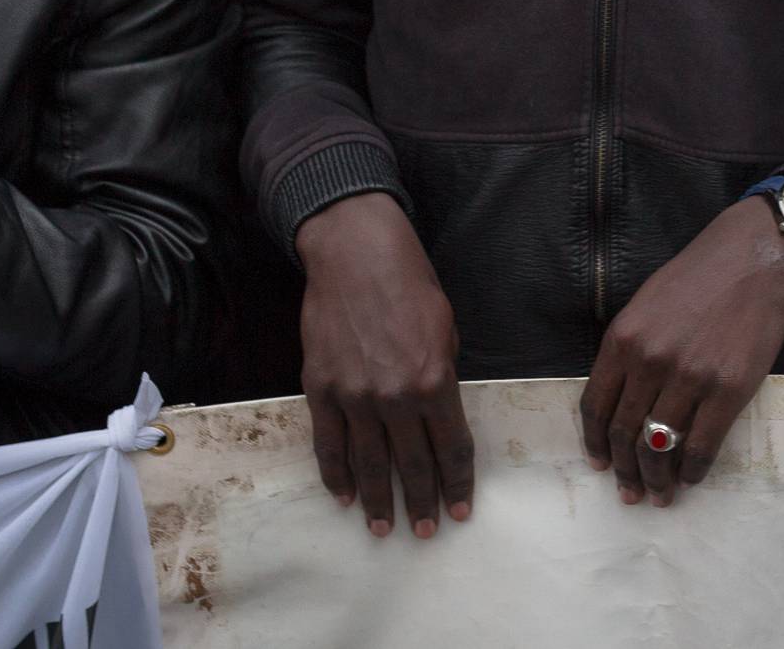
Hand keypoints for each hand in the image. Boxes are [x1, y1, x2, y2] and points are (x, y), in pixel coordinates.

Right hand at [294, 191, 472, 539]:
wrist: (356, 253)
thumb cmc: (409, 283)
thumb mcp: (446, 327)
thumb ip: (444, 374)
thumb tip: (439, 413)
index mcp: (435, 379)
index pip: (451, 447)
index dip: (458, 482)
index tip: (461, 509)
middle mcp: (396, 396)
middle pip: (412, 465)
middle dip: (422, 502)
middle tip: (427, 531)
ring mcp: (354, 396)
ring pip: (369, 465)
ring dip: (379, 502)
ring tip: (384, 528)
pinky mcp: (322, 389)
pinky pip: (328, 446)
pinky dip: (337, 476)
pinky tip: (345, 497)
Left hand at [580, 197, 783, 506]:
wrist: (751, 260)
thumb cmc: (697, 279)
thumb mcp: (644, 306)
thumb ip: (628, 351)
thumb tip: (619, 402)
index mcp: (623, 338)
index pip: (596, 406)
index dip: (595, 443)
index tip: (600, 463)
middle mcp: (650, 361)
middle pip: (624, 434)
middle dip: (624, 471)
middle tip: (629, 493)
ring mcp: (690, 378)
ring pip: (659, 448)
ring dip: (656, 480)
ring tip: (659, 495)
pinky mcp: (728, 391)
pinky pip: (702, 447)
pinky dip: (692, 472)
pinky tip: (690, 479)